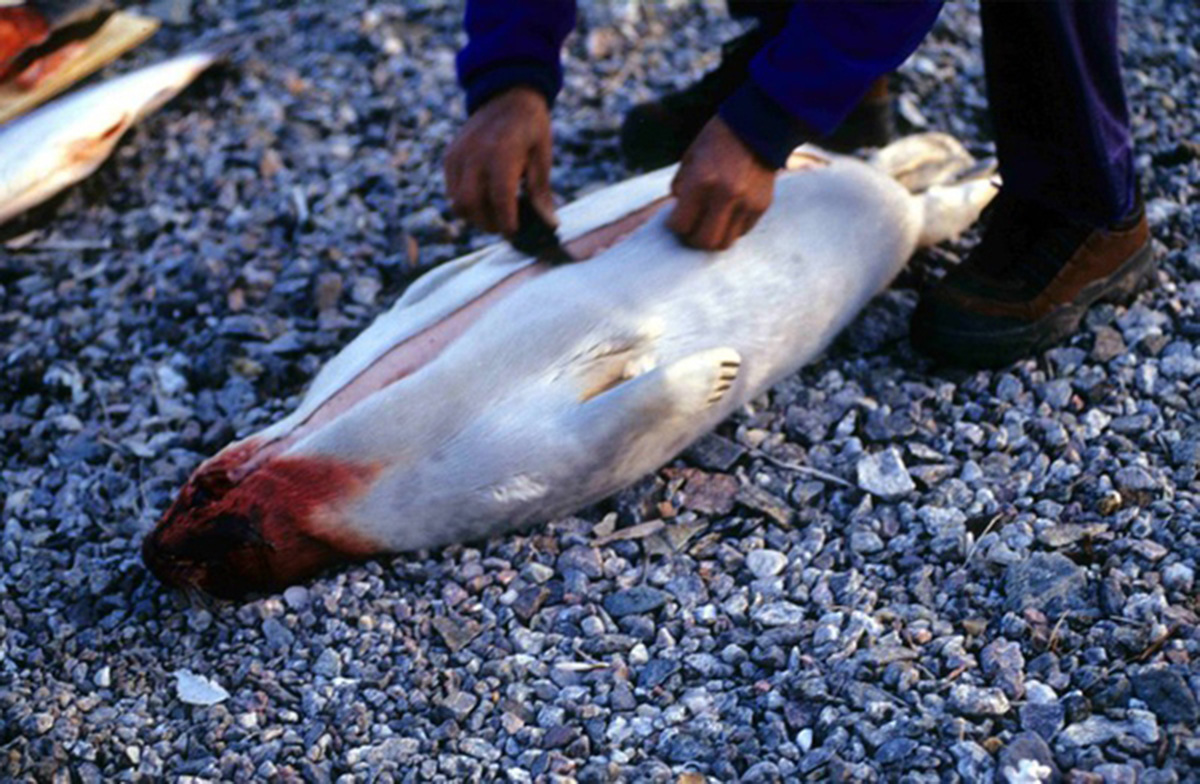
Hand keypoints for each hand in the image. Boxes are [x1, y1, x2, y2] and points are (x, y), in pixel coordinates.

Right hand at [444, 87, 554, 236]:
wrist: (507, 94)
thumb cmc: (530, 127)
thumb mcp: (542, 156)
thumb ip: (541, 191)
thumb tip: (548, 224)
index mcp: (502, 153)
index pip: (499, 198)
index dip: (506, 222)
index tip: (514, 234)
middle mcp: (475, 154)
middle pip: (471, 205)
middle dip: (488, 223)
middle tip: (505, 227)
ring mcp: (459, 155)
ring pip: (457, 202)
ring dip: (475, 216)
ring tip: (494, 214)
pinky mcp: (450, 156)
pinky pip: (452, 190)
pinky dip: (466, 201)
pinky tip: (483, 198)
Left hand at [667, 116, 775, 250]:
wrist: (758, 125)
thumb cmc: (718, 140)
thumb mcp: (690, 158)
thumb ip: (681, 186)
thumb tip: (678, 211)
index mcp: (701, 181)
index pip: (682, 225)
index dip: (675, 226)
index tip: (675, 220)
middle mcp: (725, 195)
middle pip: (704, 241)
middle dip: (693, 240)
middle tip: (691, 230)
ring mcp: (746, 202)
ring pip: (725, 242)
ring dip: (714, 238)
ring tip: (709, 225)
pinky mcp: (761, 205)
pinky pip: (742, 231)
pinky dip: (731, 228)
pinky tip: (727, 215)